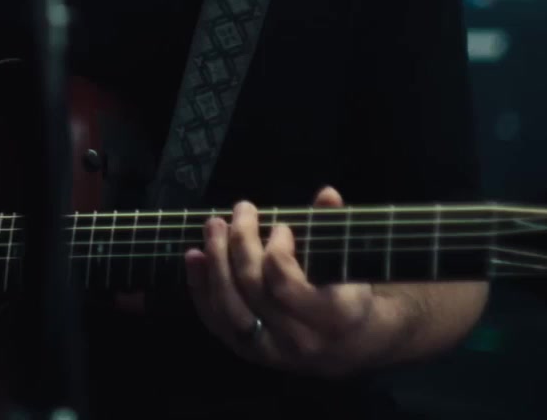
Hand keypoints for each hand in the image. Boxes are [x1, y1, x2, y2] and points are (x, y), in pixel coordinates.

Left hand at [182, 186, 381, 376]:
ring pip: (229, 306)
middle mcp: (297, 339)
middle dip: (241, 242)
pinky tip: (195, 256)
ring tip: (213, 226)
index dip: (276, 249)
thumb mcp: (352, 264)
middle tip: (241, 210)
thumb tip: (326, 194)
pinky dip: (201, 287)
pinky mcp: (249, 352)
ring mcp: (270, 350)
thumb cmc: (352, 295)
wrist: (352, 346)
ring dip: (216, 261)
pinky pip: (217, 321)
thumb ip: (336, 230)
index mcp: (331, 317)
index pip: (285, 284)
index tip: (281, 226)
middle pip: (252, 288)